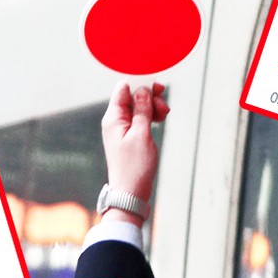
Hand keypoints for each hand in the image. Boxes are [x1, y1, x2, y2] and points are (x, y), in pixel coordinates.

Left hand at [99, 82, 169, 206]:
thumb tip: (142, 89)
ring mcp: (121, 129)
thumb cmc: (134, 167)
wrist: (130, 193)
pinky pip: (139, 119)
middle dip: (149, 97)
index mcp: (113, 118)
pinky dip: (150, 117)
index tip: (158, 89)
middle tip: (164, 108)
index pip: (124, 88)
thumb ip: (142, 110)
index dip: (141, 84)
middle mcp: (114, 121)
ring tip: (164, 116)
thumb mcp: (141, 135)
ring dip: (152, 107)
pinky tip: (159, 121)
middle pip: (132, 96)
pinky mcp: (129, 137)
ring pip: (138, 108)